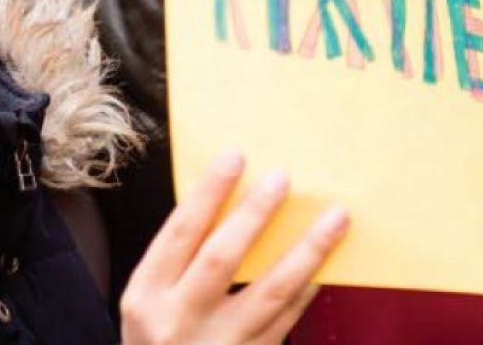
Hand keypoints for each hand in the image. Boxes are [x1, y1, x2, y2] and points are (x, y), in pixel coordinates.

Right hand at [121, 152, 349, 344]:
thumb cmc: (160, 338)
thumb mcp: (150, 300)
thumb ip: (180, 260)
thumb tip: (229, 200)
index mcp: (147, 294)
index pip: (180, 232)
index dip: (208, 193)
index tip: (234, 157)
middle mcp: (179, 319)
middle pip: (221, 258)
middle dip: (254, 214)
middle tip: (282, 178)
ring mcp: (219, 344)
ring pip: (270, 291)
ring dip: (307, 250)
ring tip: (335, 217)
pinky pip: (288, 318)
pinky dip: (308, 286)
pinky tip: (326, 262)